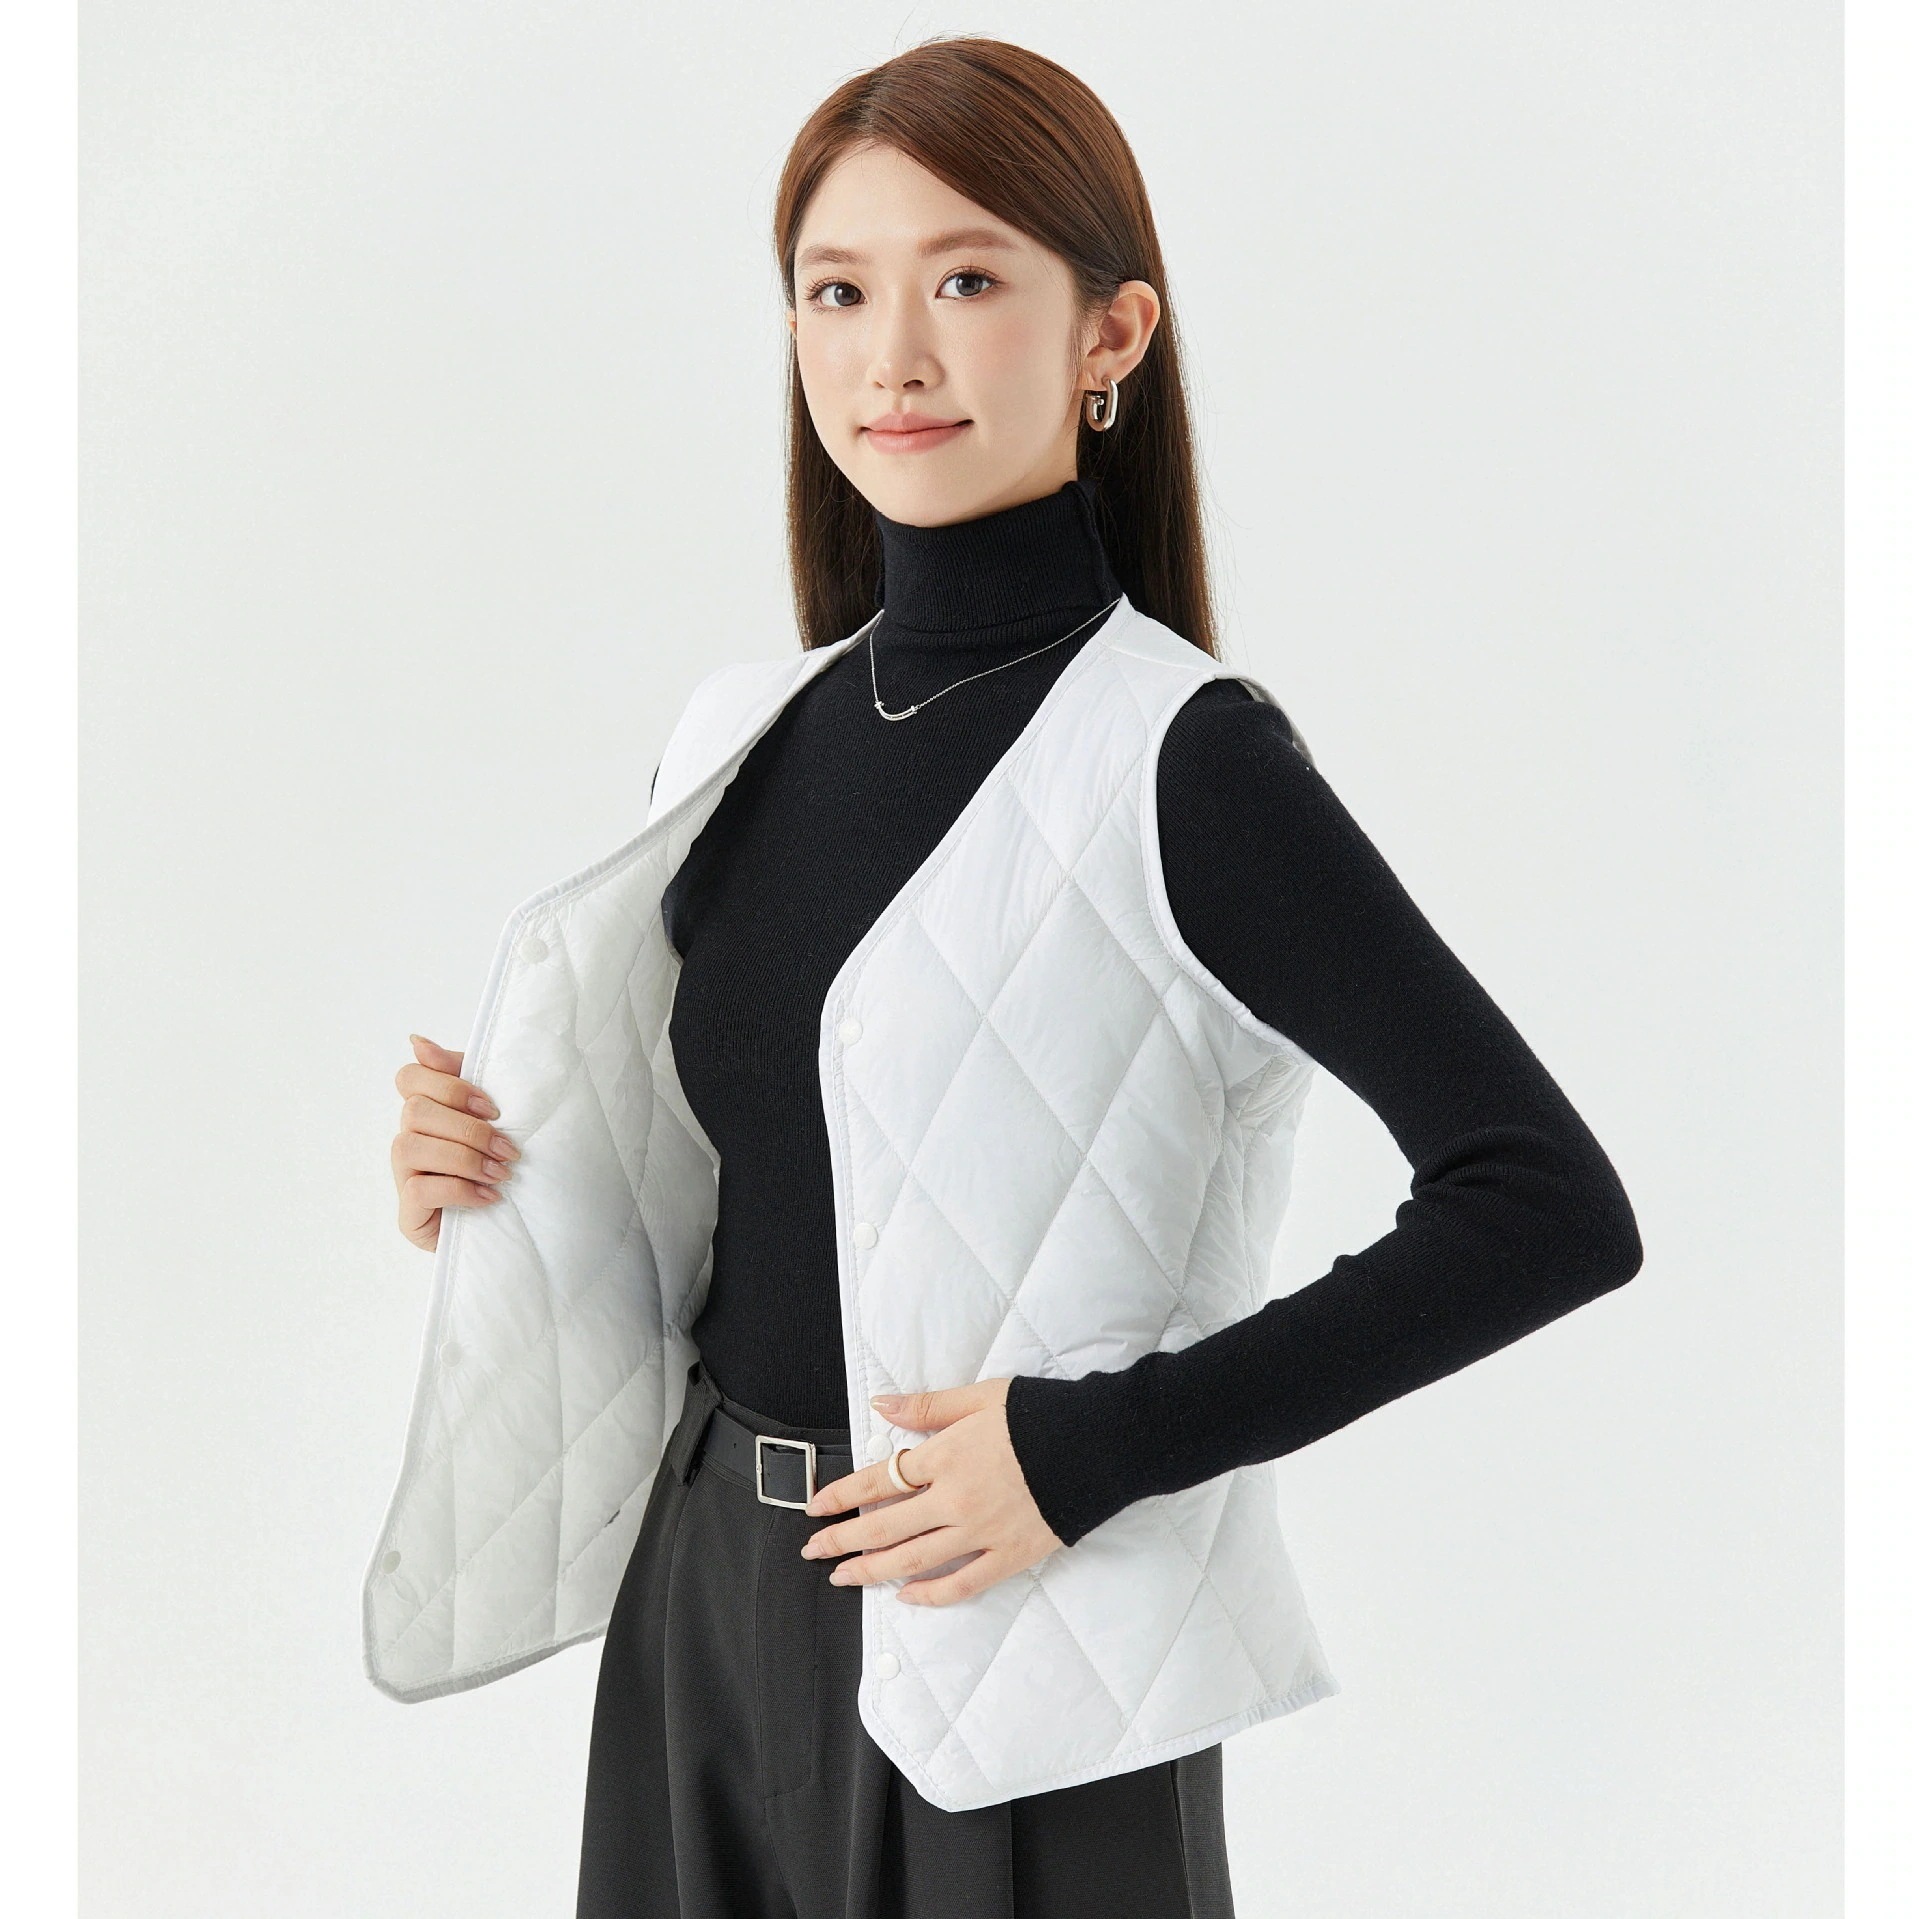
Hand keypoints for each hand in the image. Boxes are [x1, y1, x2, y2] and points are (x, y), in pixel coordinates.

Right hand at [390, 1034, 520, 1251]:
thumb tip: (416, 1040)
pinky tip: (489, 1198)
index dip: (450, 1087)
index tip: (494, 1108)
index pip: (409, 1077)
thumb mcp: (493, 1115)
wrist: (514, 1225)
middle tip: (508, 1148)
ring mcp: (403, 1177)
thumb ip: (462, 1074)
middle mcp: (408, 1139)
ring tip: (500, 1174)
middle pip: (415, 1110)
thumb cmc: (502, 1162)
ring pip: (410, 1146)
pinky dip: (460, 1190)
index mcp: (427, 1111)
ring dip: (464, 1158)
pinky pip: (418, 1190)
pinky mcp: (408, 1215)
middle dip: (468, 1128)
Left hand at [799, 1378, 1063, 1605]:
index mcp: (945, 1456)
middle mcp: (955, 1499)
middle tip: (814, 1548)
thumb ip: (926, 1406)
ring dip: (872, 1570)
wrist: (1100, 1443)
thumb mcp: (980, 1396)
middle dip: (842, 1539)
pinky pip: (962, 1583)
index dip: (841, 1496)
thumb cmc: (1042, 1414)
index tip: (816, 1506)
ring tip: (844, 1576)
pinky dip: (931, 1594)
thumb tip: (879, 1404)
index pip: (877, 1481)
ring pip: (914, 1560)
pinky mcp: (1010, 1555)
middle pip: (884, 1527)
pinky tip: (907, 1596)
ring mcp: (982, 1532)